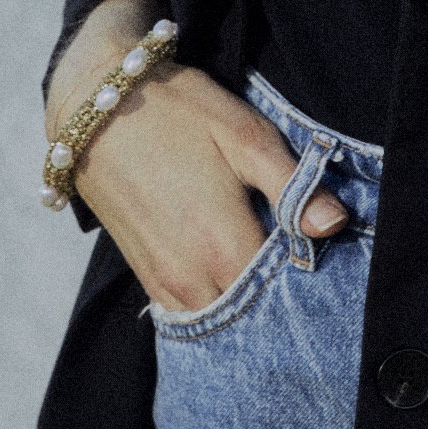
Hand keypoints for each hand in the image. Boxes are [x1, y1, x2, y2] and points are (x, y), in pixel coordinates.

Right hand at [45, 0, 349, 309]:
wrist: (93, 108)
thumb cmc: (176, 111)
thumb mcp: (243, 134)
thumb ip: (291, 185)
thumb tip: (334, 225)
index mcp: (222, 243)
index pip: (285, 291)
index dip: (312, 277)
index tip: (329, 257)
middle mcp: (192, 277)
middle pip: (254, 314)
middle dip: (282, 298)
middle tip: (303, 266)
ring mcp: (163, 282)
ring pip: (221, 320)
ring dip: (249, 304)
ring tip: (271, 270)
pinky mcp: (145, 277)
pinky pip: (190, 314)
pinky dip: (217, 305)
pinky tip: (234, 277)